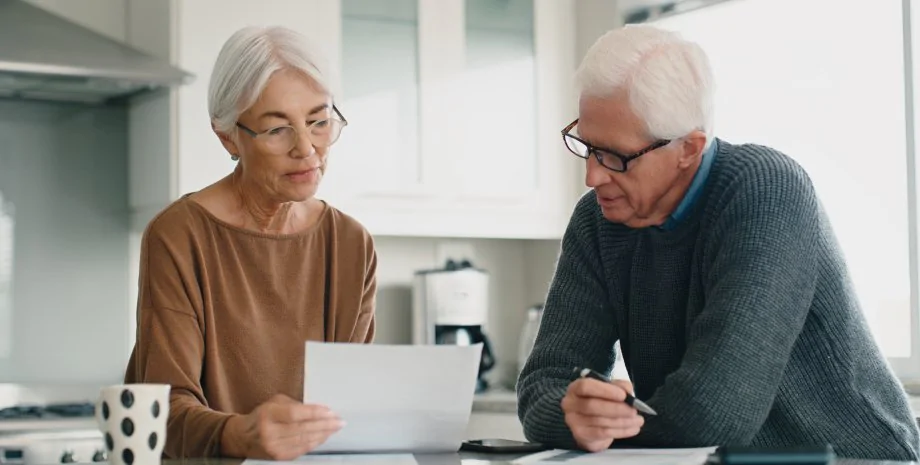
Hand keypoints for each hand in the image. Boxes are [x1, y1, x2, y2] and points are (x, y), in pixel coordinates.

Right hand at [222, 394, 343, 458]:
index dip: (314, 413)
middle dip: (325, 425)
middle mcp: (269, 432)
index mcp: (268, 414)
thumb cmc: (262, 415)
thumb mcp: (274, 402)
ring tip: (336, 428)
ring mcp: (274, 447)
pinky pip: (302, 449)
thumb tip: (319, 410)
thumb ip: (295, 405)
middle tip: (339, 421)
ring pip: (305, 441)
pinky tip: (324, 437)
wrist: (242, 437)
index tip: (330, 411)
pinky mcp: (278, 457)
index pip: (295, 414)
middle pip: (303, 429)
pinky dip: (315, 443)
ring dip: (323, 434)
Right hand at [561, 378, 643, 451]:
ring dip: (622, 421)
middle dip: (616, 408)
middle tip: (633, 410)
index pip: (586, 386)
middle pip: (592, 406)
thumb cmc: (600, 402)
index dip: (605, 391)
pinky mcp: (580, 434)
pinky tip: (633, 429)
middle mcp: (570, 403)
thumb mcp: (610, 390)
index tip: (623, 395)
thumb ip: (620, 386)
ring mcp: (573, 420)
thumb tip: (628, 391)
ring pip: (599, 421)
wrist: (590, 425)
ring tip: (638, 420)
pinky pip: (602, 433)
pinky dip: (621, 431)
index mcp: (576, 388)